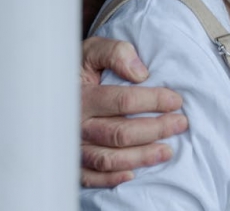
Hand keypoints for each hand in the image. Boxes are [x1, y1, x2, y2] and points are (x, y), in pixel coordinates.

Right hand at [80, 36, 188, 186]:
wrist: (49, 84)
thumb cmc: (80, 68)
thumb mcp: (93, 50)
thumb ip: (116, 53)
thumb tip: (140, 73)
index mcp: (82, 96)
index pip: (123, 101)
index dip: (154, 101)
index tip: (176, 100)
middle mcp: (76, 124)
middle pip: (120, 133)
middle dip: (156, 129)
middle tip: (180, 123)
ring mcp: (73, 145)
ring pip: (108, 158)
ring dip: (140, 157)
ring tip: (167, 151)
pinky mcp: (72, 161)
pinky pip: (89, 177)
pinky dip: (110, 179)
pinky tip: (132, 174)